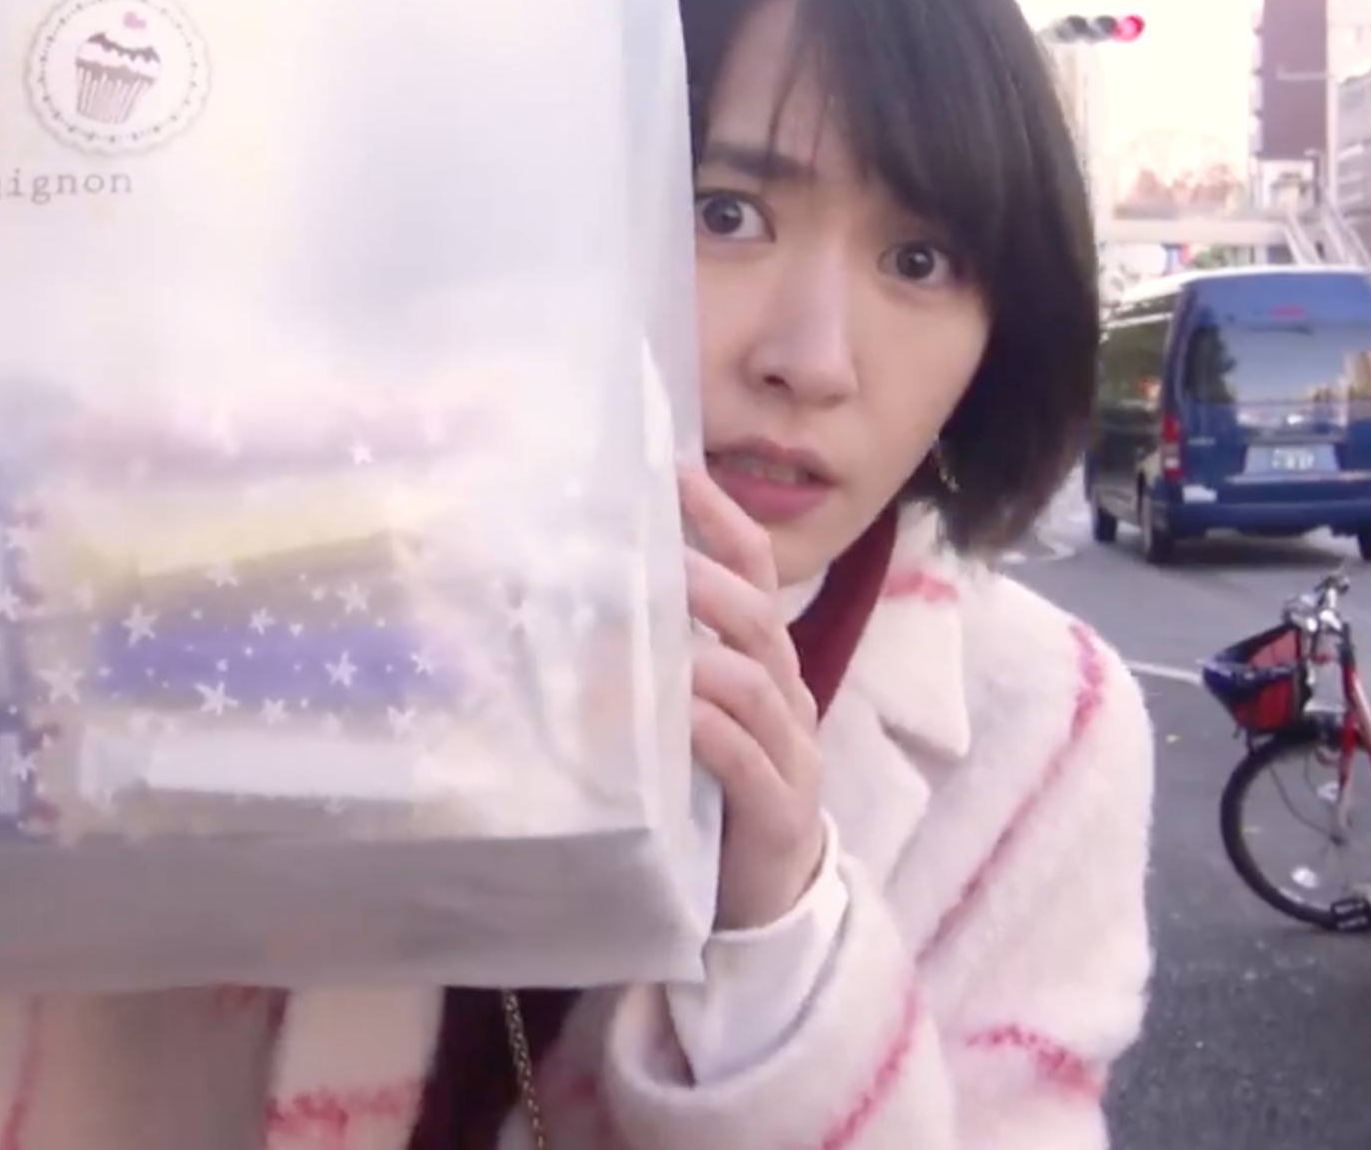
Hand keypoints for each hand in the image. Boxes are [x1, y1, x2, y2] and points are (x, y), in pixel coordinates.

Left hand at [679, 465, 828, 931]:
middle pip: (758, 620)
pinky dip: (713, 734)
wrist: (766, 898)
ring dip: (704, 657)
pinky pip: (749, 762)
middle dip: (708, 581)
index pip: (758, 573)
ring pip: (757, 685)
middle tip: (655, 554)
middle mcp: (785, 697)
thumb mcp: (691, 714)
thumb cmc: (716, 789)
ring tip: (657, 639)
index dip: (724, 521)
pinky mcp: (777, 813)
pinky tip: (679, 720)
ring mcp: (789, 754)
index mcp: (765, 664)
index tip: (677, 472)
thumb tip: (582, 601)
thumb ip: (659, 662)